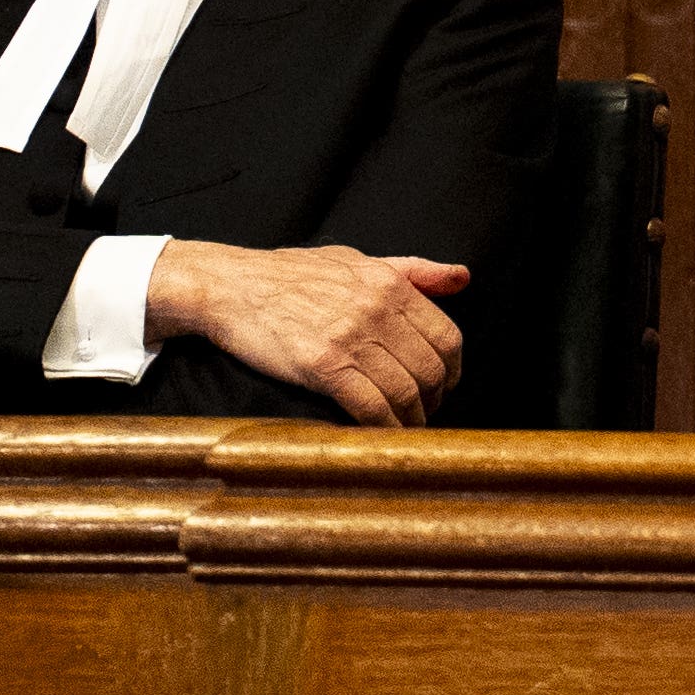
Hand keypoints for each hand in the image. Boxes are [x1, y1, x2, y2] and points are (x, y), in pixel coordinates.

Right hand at [150, 240, 470, 426]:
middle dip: (435, 399)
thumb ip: (413, 271)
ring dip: (411, 419)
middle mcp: (376, 311)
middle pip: (430, 369)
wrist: (232, 286)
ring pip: (403, 392)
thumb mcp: (358, 259)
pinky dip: (382, 427)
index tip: (445, 385)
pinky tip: (380, 434)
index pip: (447, 337)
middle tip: (425, 412)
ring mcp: (349, 338)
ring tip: (405, 428)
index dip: (453, 370)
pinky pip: (369, 406)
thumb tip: (462, 278)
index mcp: (390, 285)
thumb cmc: (292, 273)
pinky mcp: (321, 365)